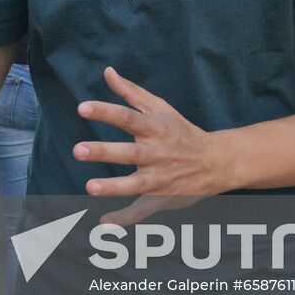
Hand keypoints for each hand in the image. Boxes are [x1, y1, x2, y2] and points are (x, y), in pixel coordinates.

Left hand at [72, 67, 227, 225]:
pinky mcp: (161, 198)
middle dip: (104, 151)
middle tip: (77, 150)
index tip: (82, 108)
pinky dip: (124, 218)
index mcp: (154, 129)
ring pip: (135, 184)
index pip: (127, 118)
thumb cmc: (181, 131)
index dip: (105, 112)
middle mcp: (157, 153)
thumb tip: (107, 72)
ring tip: (90, 187)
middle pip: (129, 152)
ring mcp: (160, 178)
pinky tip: (104, 222)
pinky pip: (142, 211)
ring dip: (113, 187)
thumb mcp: (160, 108)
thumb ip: (131, 92)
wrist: (216, 162)